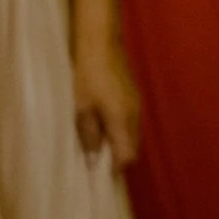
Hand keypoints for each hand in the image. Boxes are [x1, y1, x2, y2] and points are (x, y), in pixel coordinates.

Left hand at [71, 40, 141, 168]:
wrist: (100, 42)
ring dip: (119, 143)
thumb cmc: (86, 75)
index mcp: (122, 120)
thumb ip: (89, 137)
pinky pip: (131, 122)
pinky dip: (120, 130)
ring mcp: (136, 104)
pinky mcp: (133, 96)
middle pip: (133, 147)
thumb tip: (92, 162)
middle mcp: (134, 115)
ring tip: (97, 144)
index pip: (127, 156)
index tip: (99, 176)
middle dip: (118, 158)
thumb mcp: (81, 108)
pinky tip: (103, 124)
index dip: (115, 169)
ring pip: (132, 135)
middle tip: (96, 162)